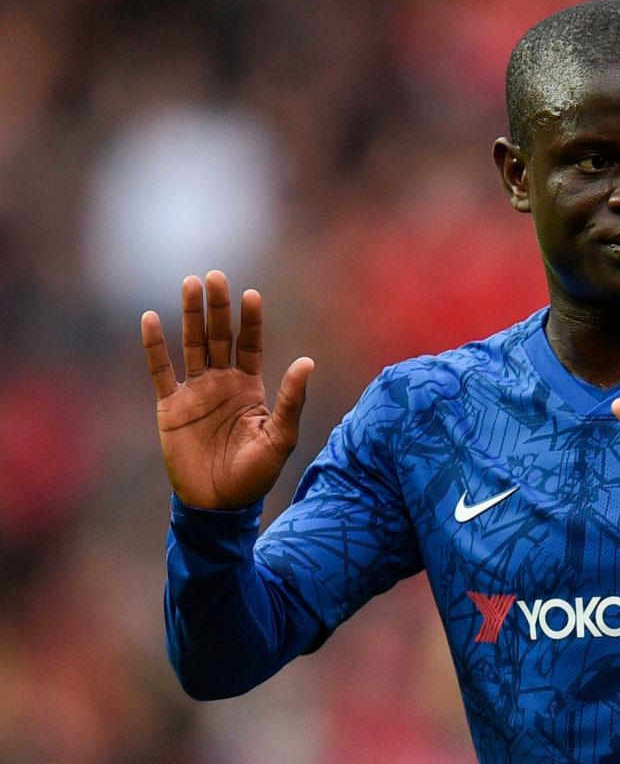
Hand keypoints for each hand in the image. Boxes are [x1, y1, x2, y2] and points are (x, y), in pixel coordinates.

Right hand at [141, 271, 313, 509]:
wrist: (219, 504)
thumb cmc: (255, 475)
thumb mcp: (280, 437)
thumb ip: (291, 399)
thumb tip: (307, 361)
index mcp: (250, 387)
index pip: (250, 344)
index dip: (250, 320)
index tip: (251, 294)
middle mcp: (223, 383)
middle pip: (220, 336)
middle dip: (218, 307)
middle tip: (216, 275)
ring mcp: (196, 392)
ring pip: (192, 345)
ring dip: (190, 315)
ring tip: (190, 283)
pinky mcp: (170, 407)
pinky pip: (161, 371)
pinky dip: (155, 346)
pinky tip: (151, 318)